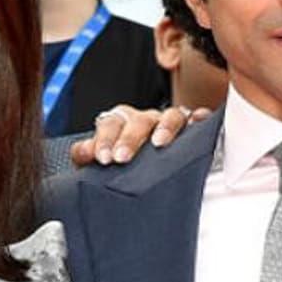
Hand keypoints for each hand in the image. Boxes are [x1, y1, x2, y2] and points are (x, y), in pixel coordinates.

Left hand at [72, 105, 213, 166]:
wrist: (145, 166)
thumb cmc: (123, 159)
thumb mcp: (102, 157)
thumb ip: (87, 154)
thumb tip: (82, 152)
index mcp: (121, 123)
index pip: (110, 124)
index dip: (104, 139)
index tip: (102, 158)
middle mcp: (145, 120)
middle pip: (138, 120)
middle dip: (129, 138)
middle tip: (122, 157)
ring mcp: (168, 123)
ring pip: (169, 115)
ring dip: (163, 128)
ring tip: (158, 144)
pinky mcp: (191, 128)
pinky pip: (197, 118)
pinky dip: (199, 118)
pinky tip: (199, 122)